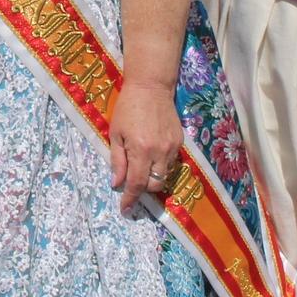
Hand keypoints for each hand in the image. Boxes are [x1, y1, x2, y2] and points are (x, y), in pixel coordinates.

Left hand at [108, 82, 182, 214]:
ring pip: (165, 176)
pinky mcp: (180, 142)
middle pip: (154, 185)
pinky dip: (161, 166)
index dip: (130, 199)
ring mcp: (172, 147)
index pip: (137, 184)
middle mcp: (159, 152)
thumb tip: (117, 184)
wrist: (151, 87)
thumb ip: (117, 161)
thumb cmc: (127, 108)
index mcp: (140, 150)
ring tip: (143, 168)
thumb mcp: (116, 133)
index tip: (125, 209)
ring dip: (153, 178)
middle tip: (132, 184)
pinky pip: (171, 163)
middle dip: (143, 189)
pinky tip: (153, 155)